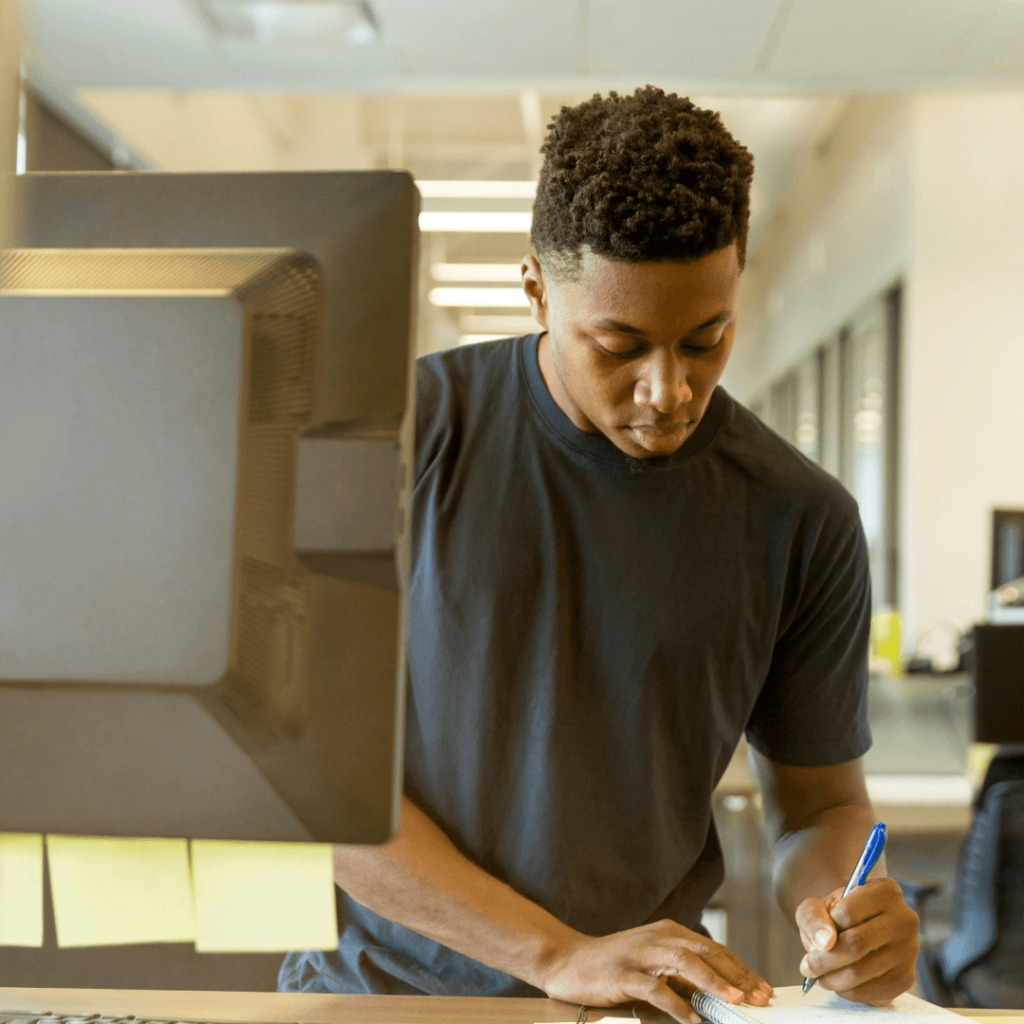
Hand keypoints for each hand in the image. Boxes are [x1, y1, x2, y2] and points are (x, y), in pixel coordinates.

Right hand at [540, 919, 772, 1023]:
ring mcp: (640, 954)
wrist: (568, 959)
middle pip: (706, 952)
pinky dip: (676, 1004)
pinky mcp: (623, 973)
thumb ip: (681, 974)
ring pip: (685, 963)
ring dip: (713, 982)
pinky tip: (691, 1019)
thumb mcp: (652, 964)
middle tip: (759, 997)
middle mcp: (658, 937)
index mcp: (669, 932)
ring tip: (734, 1001)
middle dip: (737, 975)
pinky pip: (655, 988)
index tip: (762, 989)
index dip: (741, 969)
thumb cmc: (613, 966)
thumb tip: (718, 995)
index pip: (714, 949)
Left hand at [796, 877, 917, 1004]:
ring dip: (834, 979)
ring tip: (820, 976)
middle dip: (825, 961)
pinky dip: (850, 992)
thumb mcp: (817, 906)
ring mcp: (909, 950)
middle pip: (857, 944)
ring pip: (864, 971)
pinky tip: (839, 983)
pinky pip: (875, 992)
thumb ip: (813, 917)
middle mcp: (904, 919)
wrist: (857, 928)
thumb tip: (824, 942)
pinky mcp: (907, 977)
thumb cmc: (836, 915)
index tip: (814, 939)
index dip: (825, 929)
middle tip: (807, 967)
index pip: (847, 912)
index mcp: (885, 891)